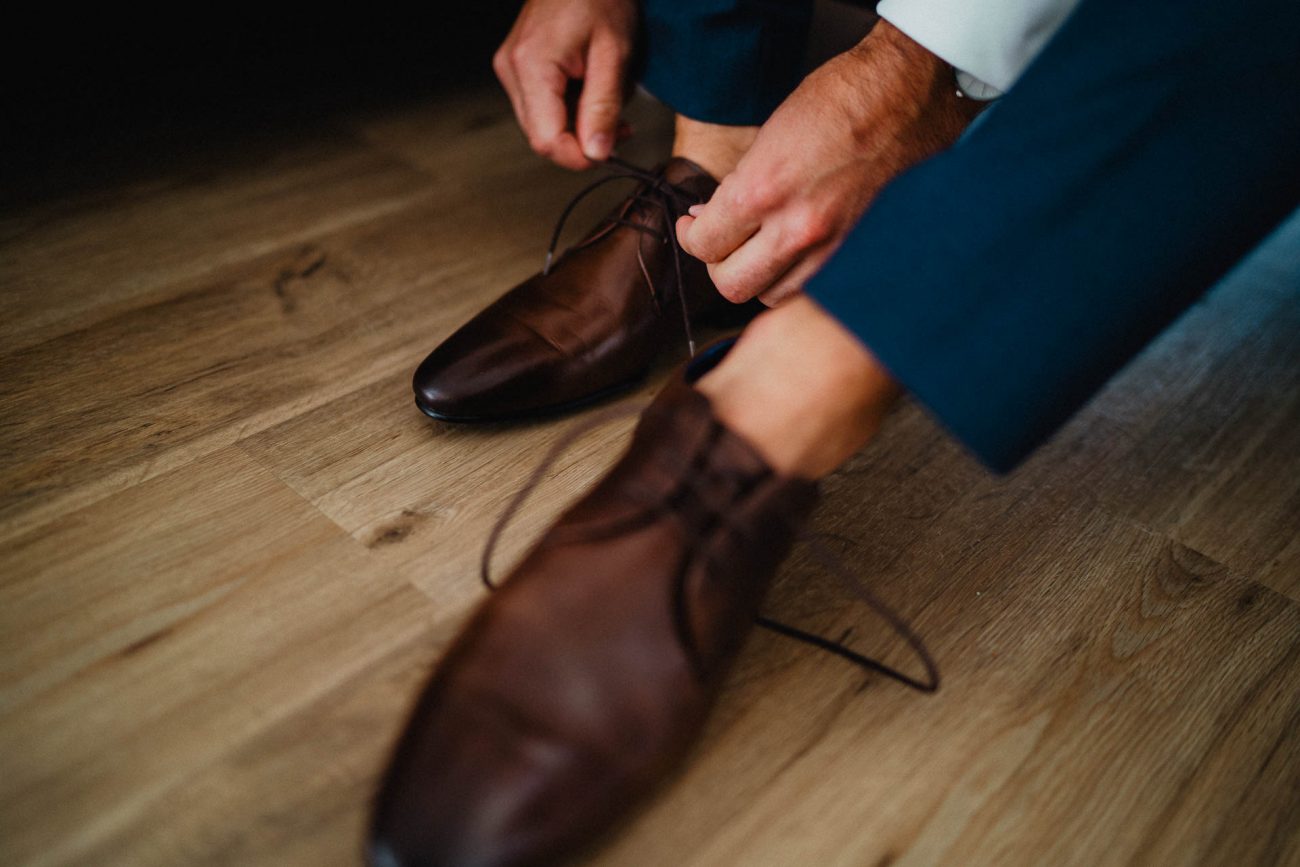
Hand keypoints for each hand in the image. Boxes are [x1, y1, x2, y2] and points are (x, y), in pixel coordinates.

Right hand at [493, 0, 637, 169]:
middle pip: (542, 135)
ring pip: (542, 123)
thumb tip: (596, 154)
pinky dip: (569, 108)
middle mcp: (511, 69)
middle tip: (619, 125)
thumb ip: (603, 107)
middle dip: (582, 141)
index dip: (578, 157)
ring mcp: (510, 67)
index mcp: (531, 66)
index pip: (546, 140)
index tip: (611, 152)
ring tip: (607, 100)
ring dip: (578, 125)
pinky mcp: (517, 66)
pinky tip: (590, 88)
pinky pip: (541, 105)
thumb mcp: (614, 54)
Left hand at [676, 20, 979, 305]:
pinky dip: (800, 279)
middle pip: (732, 286)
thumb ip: (740, 185)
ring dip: (762, 278)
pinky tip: (799, 255)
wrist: (912, 93)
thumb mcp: (771, 135)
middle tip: (723, 245)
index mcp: (764, 191)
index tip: (694, 226)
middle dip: (720, 266)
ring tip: (763, 250)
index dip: (692, 236)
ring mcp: (834, 249)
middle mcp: (797, 229)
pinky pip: (814, 290)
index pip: (704, 246)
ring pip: (773, 297)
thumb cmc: (843, 97)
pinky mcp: (861, 255)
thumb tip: (711, 216)